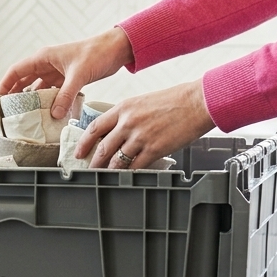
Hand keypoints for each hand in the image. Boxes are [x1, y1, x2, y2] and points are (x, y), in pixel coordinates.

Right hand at [0, 27, 133, 119]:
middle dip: (13, 96)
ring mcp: (55, 72)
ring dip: (30, 100)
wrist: (116, 49)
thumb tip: (54, 114)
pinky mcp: (66, 79)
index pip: (15, 72)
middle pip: (22, 81)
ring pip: (36, 88)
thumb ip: (66, 95)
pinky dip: (47, 102)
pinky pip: (51, 92)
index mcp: (43, 58)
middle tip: (7, 113)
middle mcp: (46, 64)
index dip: (4, 86)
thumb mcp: (79, 75)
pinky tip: (45, 114)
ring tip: (23, 117)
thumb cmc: (97, 53)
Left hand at [76, 79, 215, 168]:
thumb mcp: (142, 102)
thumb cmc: (174, 100)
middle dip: (93, 162)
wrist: (197, 102)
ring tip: (106, 175)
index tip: (79, 152)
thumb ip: (127, 116)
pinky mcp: (154, 150)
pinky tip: (126, 176)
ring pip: (116, 160)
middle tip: (90, 169)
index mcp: (123, 108)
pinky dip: (129, 173)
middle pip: (102, 147)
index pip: (95, 128)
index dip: (83, 143)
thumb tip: (117, 131)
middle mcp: (128, 123)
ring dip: (109, 170)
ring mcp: (140, 137)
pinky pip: (135, 166)